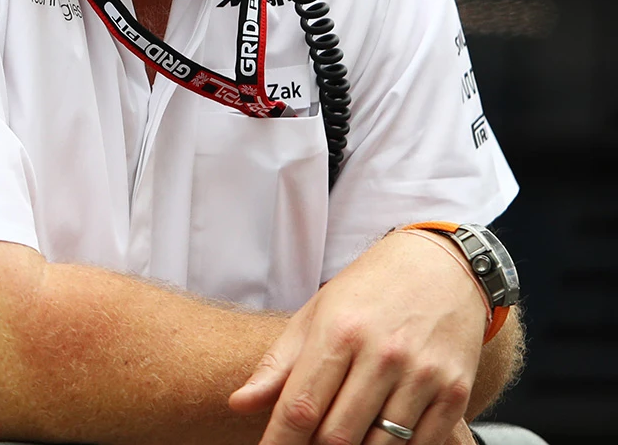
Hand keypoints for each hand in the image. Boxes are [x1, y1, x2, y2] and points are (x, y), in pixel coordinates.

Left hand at [229, 230, 486, 444]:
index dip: (280, 443)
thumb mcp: (315, 315)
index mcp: (340, 332)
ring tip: (340, 439)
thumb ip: (277, 365)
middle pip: (338, 435)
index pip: (300, 407)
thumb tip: (238, 404)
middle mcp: (384, 355)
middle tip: (305, 444)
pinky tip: (377, 440)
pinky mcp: (456, 392)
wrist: (440, 267)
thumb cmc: (367, 292)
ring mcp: (424, 375)